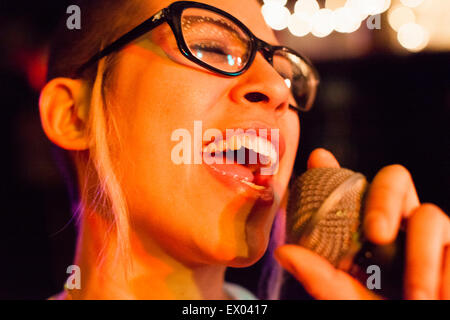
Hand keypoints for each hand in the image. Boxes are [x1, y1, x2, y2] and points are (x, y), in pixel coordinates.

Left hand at [275, 148, 449, 299]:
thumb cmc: (377, 310)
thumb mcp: (345, 295)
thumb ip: (319, 276)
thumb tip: (283, 252)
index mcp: (365, 227)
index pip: (350, 187)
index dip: (333, 170)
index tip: (318, 158)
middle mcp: (397, 220)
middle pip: (394, 179)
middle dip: (385, 199)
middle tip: (377, 234)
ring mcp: (430, 232)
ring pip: (430, 215)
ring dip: (421, 259)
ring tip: (418, 298)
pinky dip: (446, 276)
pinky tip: (439, 298)